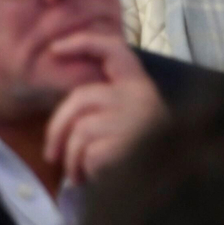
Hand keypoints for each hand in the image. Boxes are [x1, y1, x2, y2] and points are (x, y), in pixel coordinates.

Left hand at [43, 33, 164, 184]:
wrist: (172, 181)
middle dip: (57, 128)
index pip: (112, 50)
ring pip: (79, 131)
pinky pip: (85, 154)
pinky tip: (94, 178)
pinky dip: (82, 170)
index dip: (82, 43)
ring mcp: (132, 120)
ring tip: (77, 175)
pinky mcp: (123, 145)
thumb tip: (66, 113)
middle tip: (50, 154)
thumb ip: (107, 104)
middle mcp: (139, 97)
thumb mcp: (131, 118)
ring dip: (70, 159)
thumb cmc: (145, 152)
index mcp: (141, 85)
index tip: (54, 48)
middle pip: (80, 99)